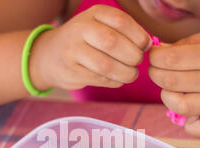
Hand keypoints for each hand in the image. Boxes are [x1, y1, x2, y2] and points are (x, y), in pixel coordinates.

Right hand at [30, 5, 151, 90]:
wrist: (50, 56)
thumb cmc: (85, 41)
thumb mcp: (101, 26)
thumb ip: (125, 32)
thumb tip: (150, 45)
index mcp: (94, 14)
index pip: (121, 22)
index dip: (138, 36)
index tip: (145, 46)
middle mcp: (81, 29)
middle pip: (113, 43)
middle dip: (132, 57)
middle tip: (137, 63)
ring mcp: (73, 51)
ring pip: (106, 65)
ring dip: (125, 73)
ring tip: (131, 75)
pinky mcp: (72, 71)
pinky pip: (99, 79)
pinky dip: (114, 81)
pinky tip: (117, 79)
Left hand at [149, 27, 199, 137]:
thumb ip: (186, 43)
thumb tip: (160, 51)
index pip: (171, 59)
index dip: (155, 57)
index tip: (154, 55)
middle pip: (171, 82)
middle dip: (155, 74)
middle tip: (157, 69)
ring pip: (181, 107)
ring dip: (167, 96)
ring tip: (171, 88)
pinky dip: (189, 126)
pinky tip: (188, 112)